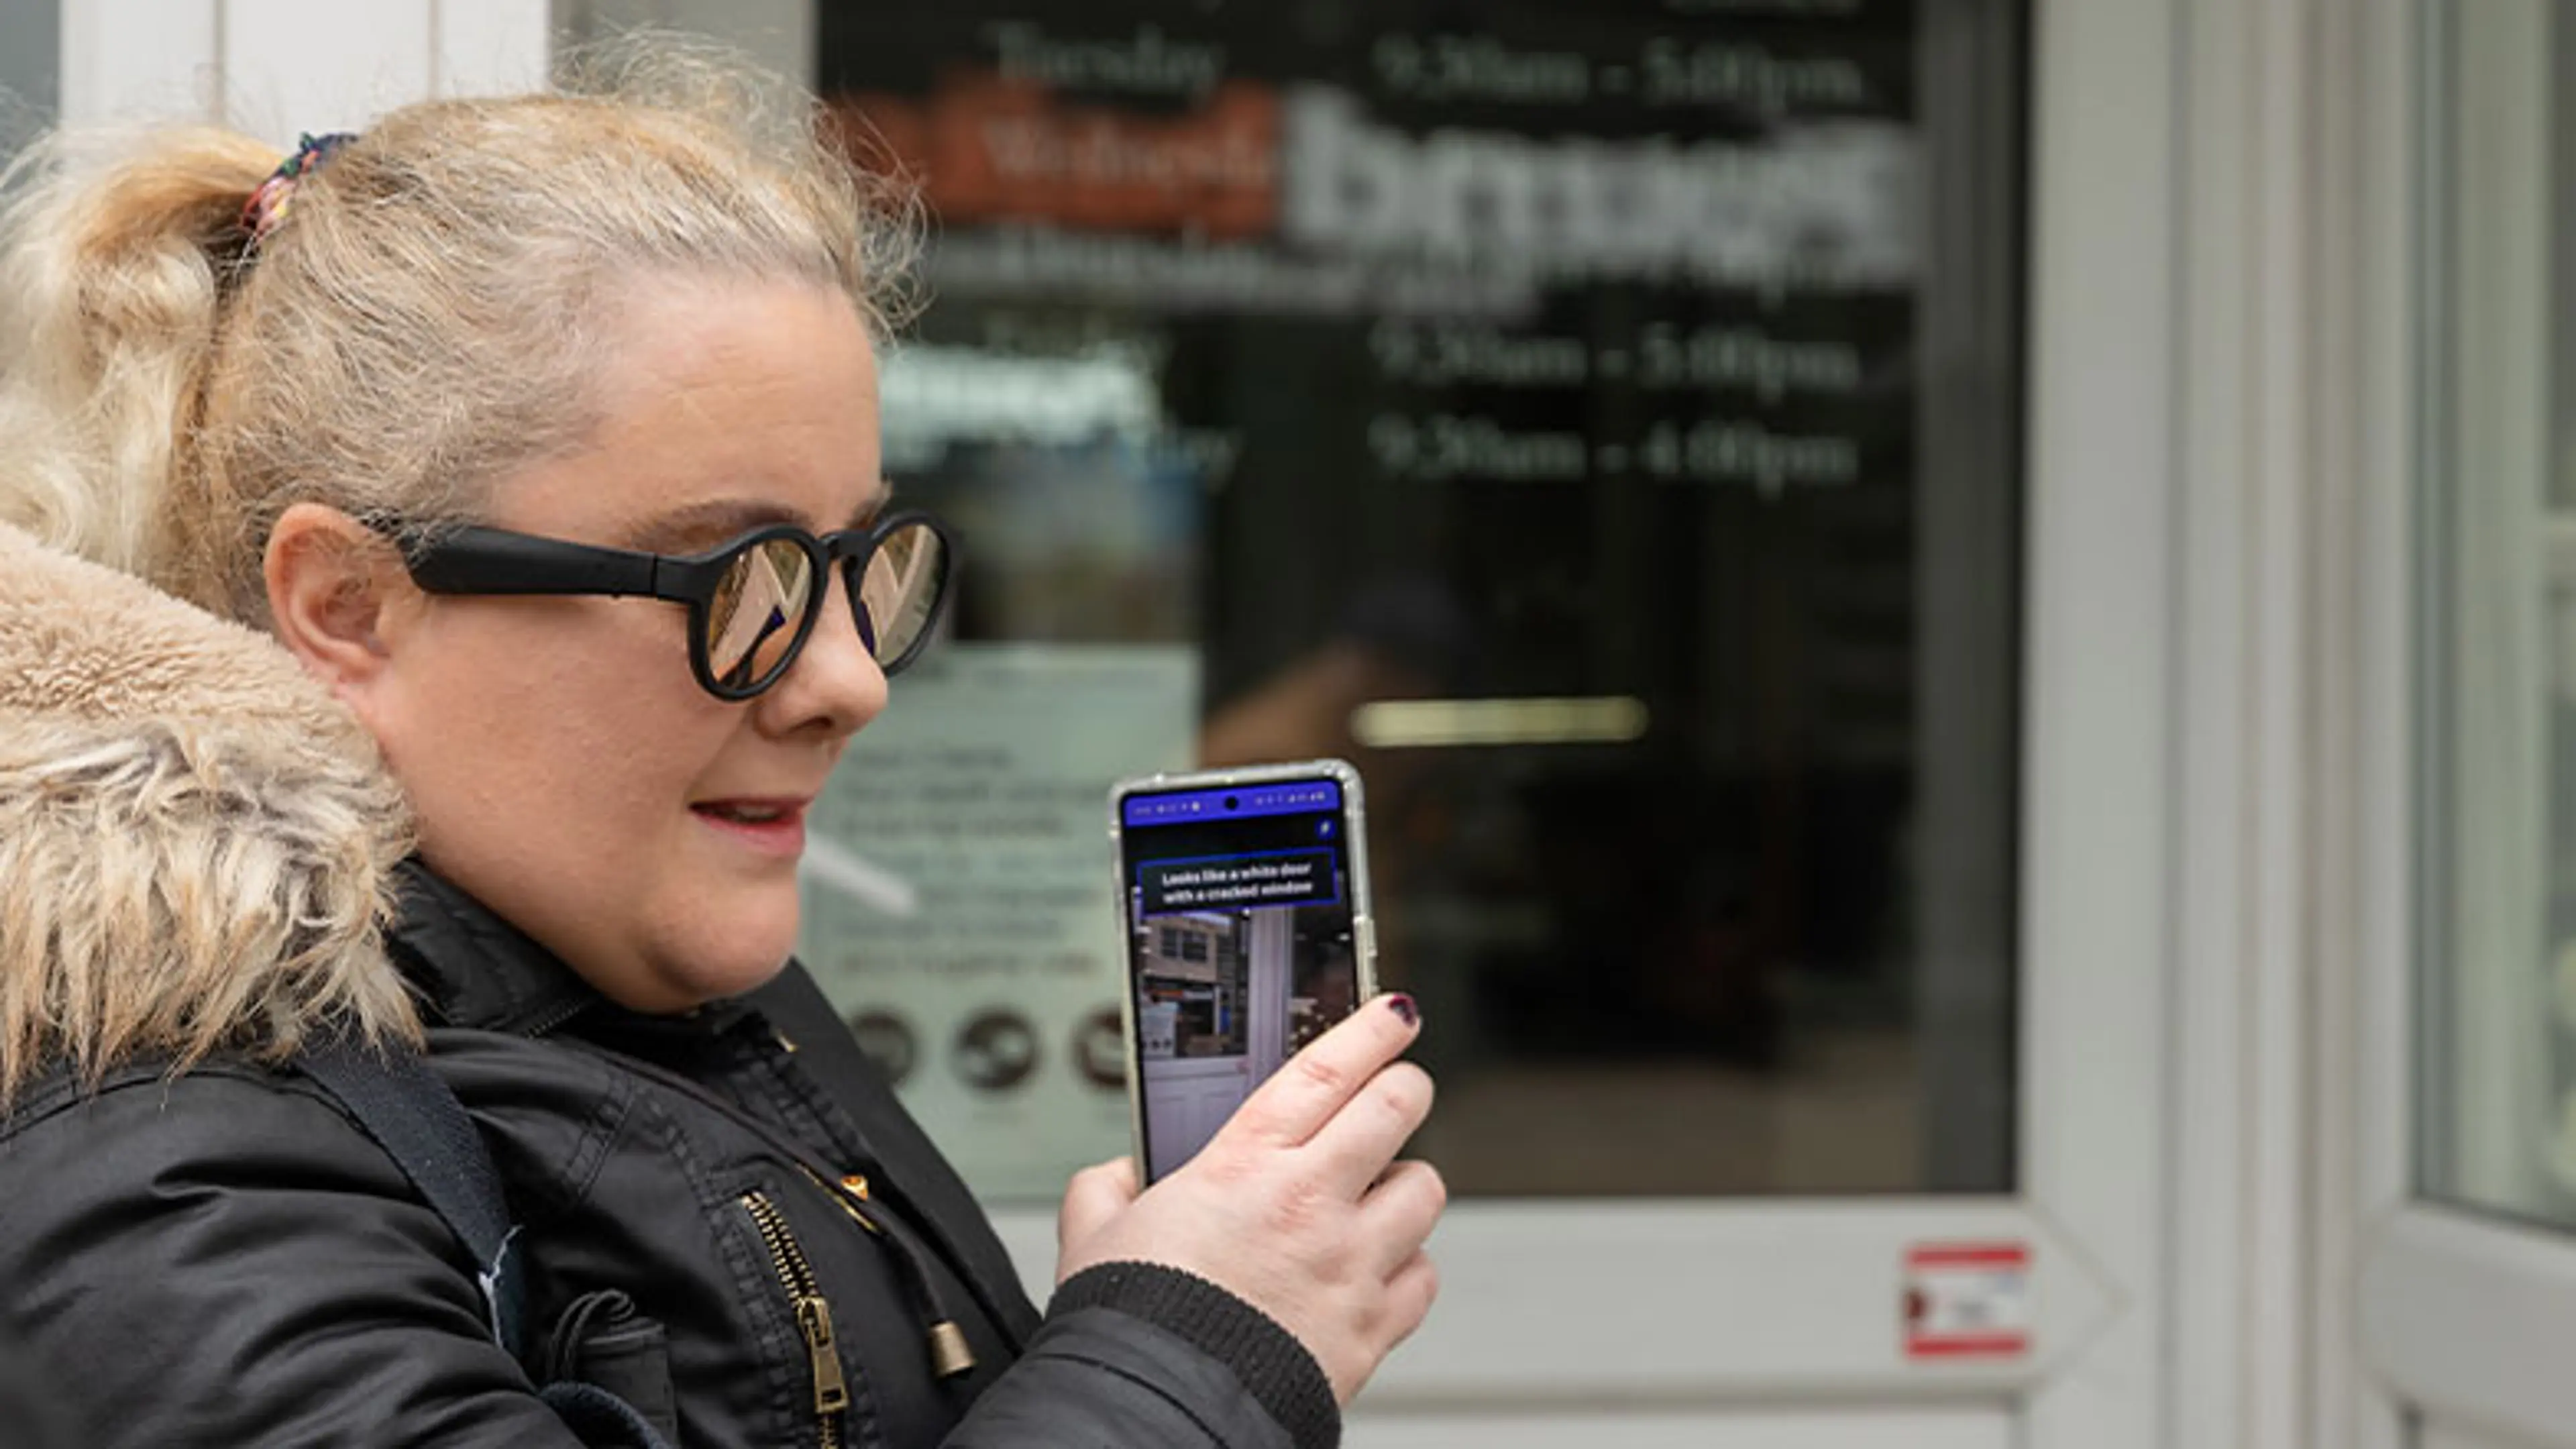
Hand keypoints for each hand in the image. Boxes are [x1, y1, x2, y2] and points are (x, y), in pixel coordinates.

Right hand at [1055, 994, 1444, 1404]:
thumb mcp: (1092, 1232)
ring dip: (1404, 1184)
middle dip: (1404, 1088)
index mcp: (1243, 1164)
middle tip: (1397, 1090)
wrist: (1158, 1409)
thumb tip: (1121, 1175)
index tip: (1394, 1013)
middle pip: (1397, 1109)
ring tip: (1373, 1195)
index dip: (1372, 1029)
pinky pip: (1422, 1276)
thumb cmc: (1129, 1324)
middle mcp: (1308, 1204)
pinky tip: (1373, 1269)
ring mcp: (1348, 1264)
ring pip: (1423, 1189)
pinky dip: (1406, 1268)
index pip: (1327, 1068)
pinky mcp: (1371, 1327)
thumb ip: (1107, 1186)